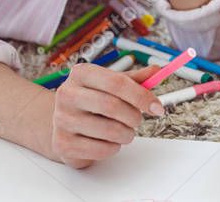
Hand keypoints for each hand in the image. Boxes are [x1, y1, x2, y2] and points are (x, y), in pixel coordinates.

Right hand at [50, 63, 164, 168]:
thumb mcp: (111, 85)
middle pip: (112, 106)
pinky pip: (101, 149)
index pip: (117, 82)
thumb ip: (135, 79)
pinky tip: (109, 141)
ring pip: (109, 130)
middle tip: (137, 120)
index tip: (157, 107)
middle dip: (134, 117)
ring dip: (126, 134)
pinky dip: (114, 148)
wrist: (64, 123)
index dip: (141, 96)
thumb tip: (156, 72)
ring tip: (124, 131)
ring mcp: (62, 119)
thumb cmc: (92, 101)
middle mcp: (67, 94)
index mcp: (81, 73)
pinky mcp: (63, 143)